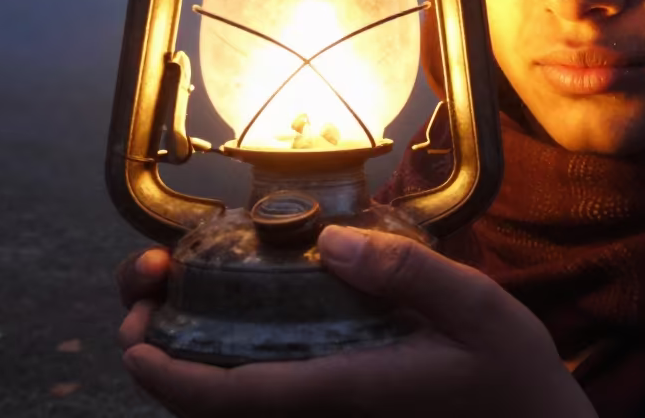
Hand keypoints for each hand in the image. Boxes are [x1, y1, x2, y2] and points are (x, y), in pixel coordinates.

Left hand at [119, 226, 597, 417]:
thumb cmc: (511, 375)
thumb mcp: (478, 309)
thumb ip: (409, 274)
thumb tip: (333, 243)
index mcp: (350, 389)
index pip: (238, 397)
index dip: (173, 377)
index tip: (133, 342)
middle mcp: (330, 413)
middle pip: (221, 410)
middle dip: (164, 370)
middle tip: (142, 309)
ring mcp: (338, 416)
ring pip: (242, 410)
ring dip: (191, 370)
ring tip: (171, 309)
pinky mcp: (350, 408)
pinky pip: (273, 400)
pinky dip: (232, 373)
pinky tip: (238, 329)